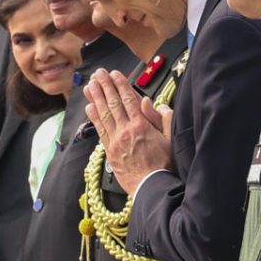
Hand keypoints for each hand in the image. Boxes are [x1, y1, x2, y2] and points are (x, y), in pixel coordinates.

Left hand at [83, 69, 172, 193]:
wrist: (151, 187)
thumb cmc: (163, 165)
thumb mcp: (170, 138)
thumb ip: (163, 118)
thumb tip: (153, 103)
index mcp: (142, 126)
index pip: (128, 99)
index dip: (120, 84)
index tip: (114, 74)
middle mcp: (126, 131)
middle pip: (113, 103)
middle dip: (105, 86)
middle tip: (98, 73)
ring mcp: (116, 141)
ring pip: (104, 114)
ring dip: (96, 98)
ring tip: (90, 85)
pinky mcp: (109, 151)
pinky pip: (100, 130)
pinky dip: (94, 117)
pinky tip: (90, 107)